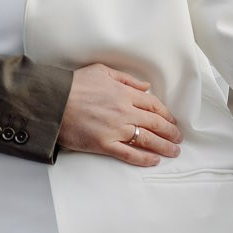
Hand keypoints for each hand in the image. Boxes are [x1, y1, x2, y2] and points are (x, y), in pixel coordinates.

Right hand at [57, 64, 181, 165]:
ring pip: (147, 140)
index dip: (166, 114)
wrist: (53, 101)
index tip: (172, 121)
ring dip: (164, 146)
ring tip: (174, 151)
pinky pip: (129, 154)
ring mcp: (115, 129)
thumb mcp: (102, 71)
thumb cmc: (74, 84)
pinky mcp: (104, 144)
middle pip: (155, 123)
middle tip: (178, 138)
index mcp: (125, 93)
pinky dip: (144, 158)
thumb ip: (126, 78)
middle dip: (171, 132)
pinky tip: (154, 160)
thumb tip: (145, 86)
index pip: (153, 105)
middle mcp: (124, 111)